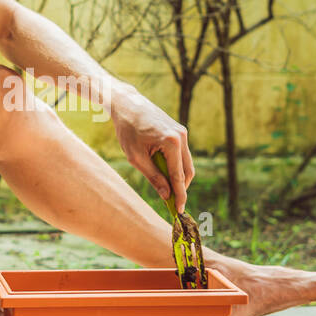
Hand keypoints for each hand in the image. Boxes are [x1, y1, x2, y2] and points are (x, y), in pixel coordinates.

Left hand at [109, 87, 194, 212]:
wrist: (127, 104)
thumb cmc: (127, 130)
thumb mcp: (136, 158)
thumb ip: (153, 177)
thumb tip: (167, 195)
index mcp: (172, 142)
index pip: (178, 176)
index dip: (180, 195)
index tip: (180, 211)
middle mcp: (181, 137)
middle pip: (188, 171)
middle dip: (181, 188)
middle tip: (171, 202)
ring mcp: (182, 132)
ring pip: (186, 163)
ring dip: (178, 177)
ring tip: (165, 188)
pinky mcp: (179, 131)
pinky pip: (181, 154)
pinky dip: (175, 165)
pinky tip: (163, 171)